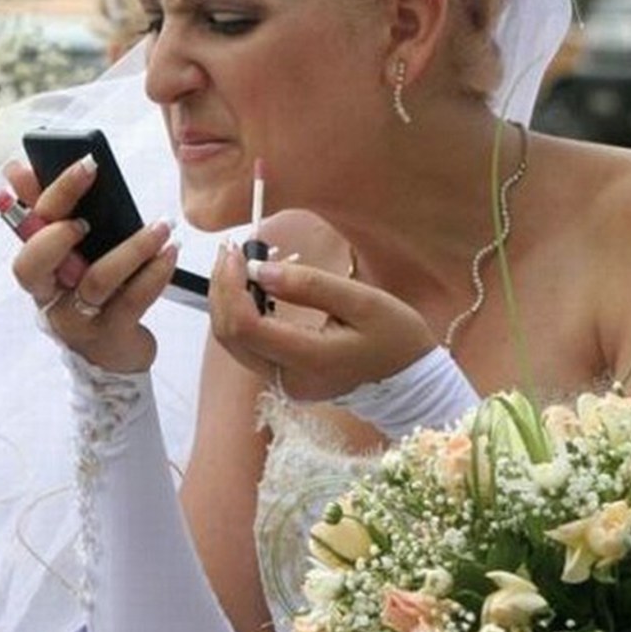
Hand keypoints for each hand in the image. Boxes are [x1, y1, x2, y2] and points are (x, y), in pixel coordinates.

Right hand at [5, 158, 177, 373]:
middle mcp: (48, 295)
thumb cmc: (91, 293)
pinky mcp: (109, 336)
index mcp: (37, 268)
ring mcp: (76, 319)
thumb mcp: (70, 254)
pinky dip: (155, 273)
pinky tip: (170, 252)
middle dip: (61, 231)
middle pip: (37, 262)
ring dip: (133, 247)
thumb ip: (47, 209)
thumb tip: (16, 168)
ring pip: (97, 279)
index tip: (79, 167)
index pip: (26, 230)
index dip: (43, 197)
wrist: (113, 355)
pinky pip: (132, 300)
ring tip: (162, 226)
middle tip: (92, 212)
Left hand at [209, 241, 435, 401]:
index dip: (231, 286)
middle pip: (230, 335)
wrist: (410, 381)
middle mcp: (288, 379)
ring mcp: (282, 382)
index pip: (247, 326)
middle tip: (229, 249)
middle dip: (221, 288)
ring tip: (235, 262)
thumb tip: (259, 270)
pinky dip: (239, 311)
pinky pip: (246, 343)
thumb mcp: (364, 302)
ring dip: (226, 299)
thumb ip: (311, 286)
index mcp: (310, 360)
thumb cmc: (395, 337)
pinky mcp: (281, 376)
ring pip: (233, 341)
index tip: (235, 252)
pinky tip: (248, 284)